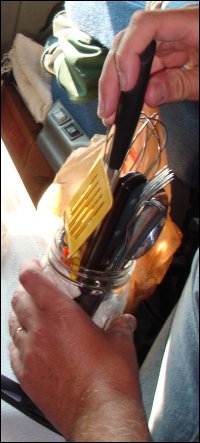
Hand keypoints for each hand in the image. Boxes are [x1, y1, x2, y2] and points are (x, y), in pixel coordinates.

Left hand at [9, 259, 150, 440]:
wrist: (99, 415)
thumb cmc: (109, 380)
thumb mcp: (121, 344)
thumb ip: (121, 326)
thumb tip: (125, 321)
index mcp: (61, 315)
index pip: (32, 280)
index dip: (30, 267)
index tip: (34, 265)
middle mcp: (39, 331)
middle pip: (18, 299)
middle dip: (26, 290)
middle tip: (37, 291)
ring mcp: (29, 354)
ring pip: (12, 324)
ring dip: (21, 315)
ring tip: (33, 316)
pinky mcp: (26, 375)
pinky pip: (13, 350)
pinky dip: (18, 341)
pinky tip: (29, 344)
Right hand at [98, 7, 198, 125]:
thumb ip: (180, 86)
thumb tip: (147, 95)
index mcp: (192, 23)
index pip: (145, 26)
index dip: (129, 55)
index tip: (127, 86)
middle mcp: (175, 27)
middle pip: (130, 42)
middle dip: (114, 77)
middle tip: (108, 110)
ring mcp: (171, 40)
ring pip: (132, 56)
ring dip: (117, 85)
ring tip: (110, 112)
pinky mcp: (170, 53)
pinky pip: (145, 66)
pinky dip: (133, 86)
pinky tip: (125, 104)